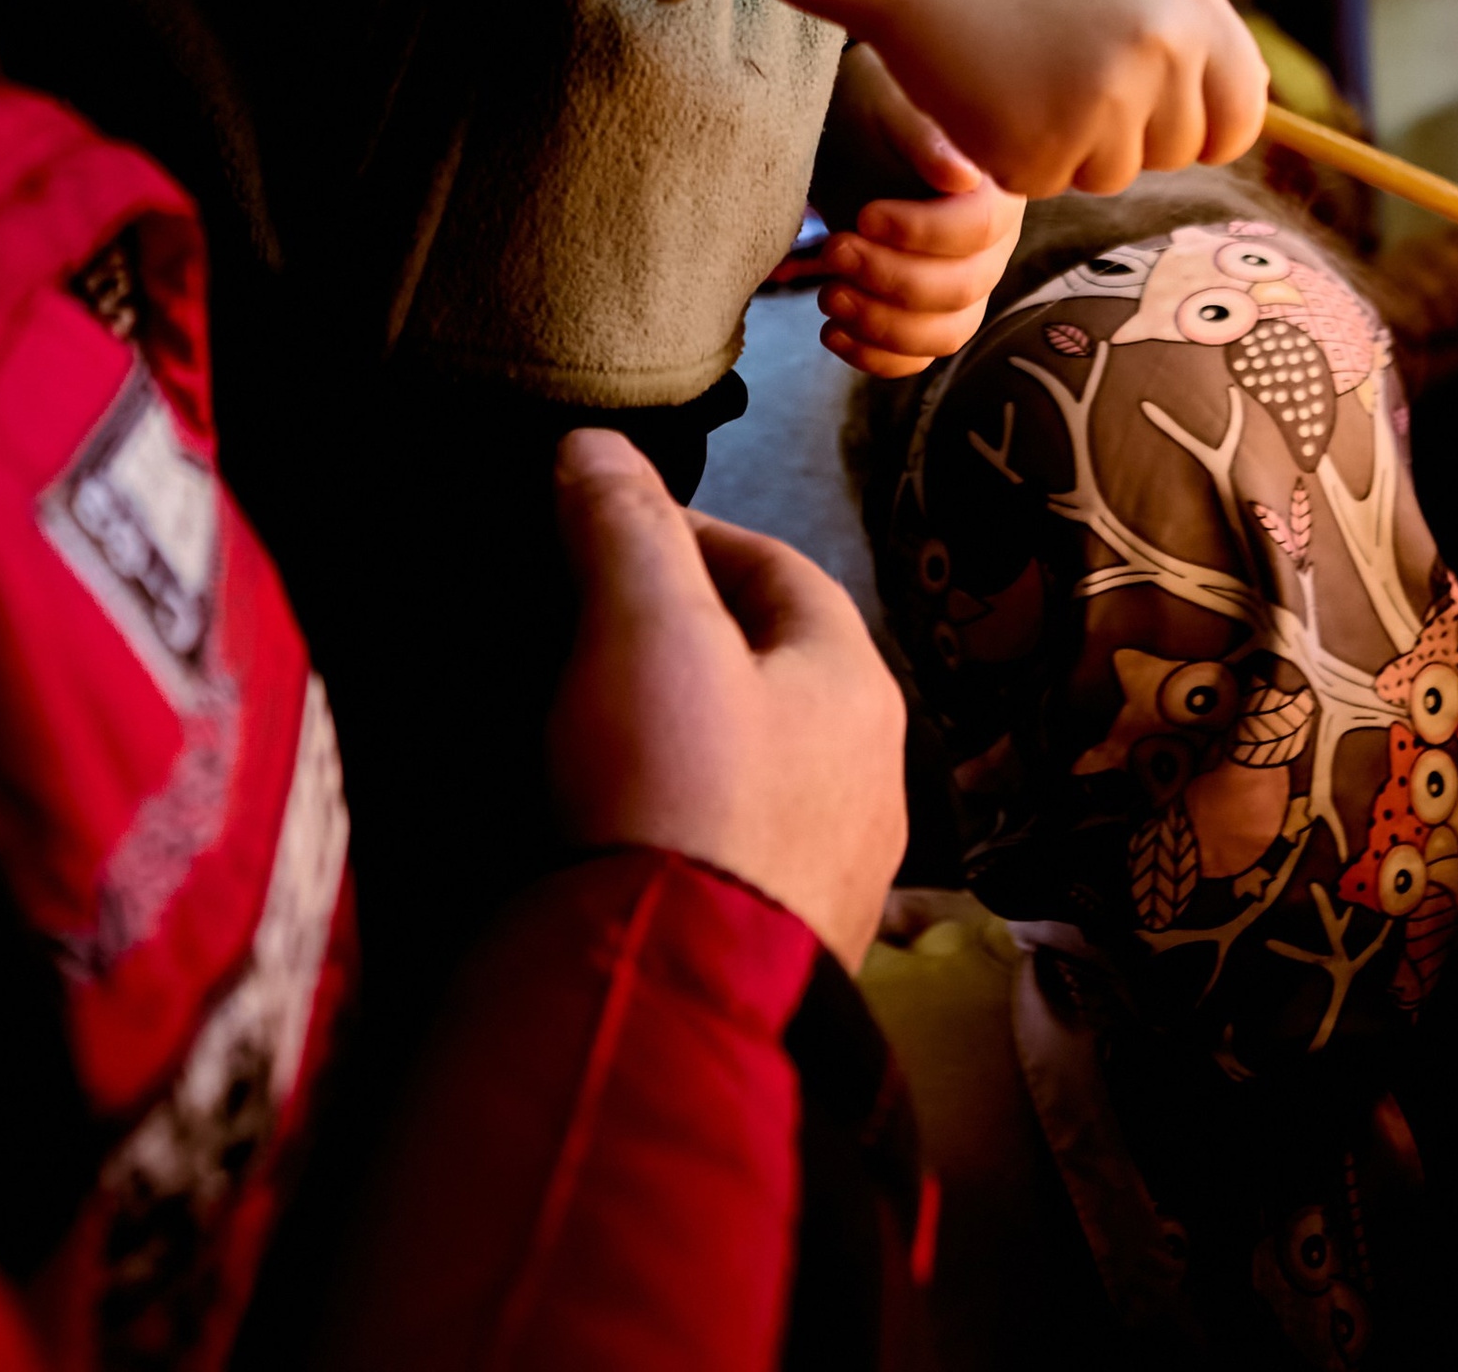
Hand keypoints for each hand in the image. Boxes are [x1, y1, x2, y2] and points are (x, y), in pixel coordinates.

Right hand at [547, 431, 905, 970]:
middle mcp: (870, 780)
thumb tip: (593, 447)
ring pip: (754, 767)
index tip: (606, 533)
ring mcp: (833, 877)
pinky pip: (730, 853)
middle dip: (682, 638)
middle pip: (769, 669)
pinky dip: (676, 822)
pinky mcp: (781, 953)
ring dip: (682, 735)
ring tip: (589, 731)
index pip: (777, 567)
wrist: (673, 1010)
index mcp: (856, 686)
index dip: (688, 533)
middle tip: (587, 628)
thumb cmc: (673, 794)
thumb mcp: (642, 629)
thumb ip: (622, 526)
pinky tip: (614, 832)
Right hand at [709, 0, 1266, 196]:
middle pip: (1179, 151)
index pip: (1242, 112)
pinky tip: (988, 92)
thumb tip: (1250, 113)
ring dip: (1069, 143)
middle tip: (1063, 73)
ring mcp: (1102, 102)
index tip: (1163, 118)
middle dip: (1129, 133)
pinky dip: (1015, 154)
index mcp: (1191, 4)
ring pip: (1112, 174)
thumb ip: (1191, 37)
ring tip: (1022, 70)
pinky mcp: (1039, 148)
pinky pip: (1048, 183)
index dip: (1207, 127)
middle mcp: (1160, 51)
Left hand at [815, 46, 1025, 380]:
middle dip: (891, 279)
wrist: (852, 126)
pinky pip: (918, 358)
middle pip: (963, 289)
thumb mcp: (892, 106)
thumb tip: (962, 174)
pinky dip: (874, 357)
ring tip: (827, 295)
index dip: (922, 233)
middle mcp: (991, 246)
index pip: (980, 229)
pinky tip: (831, 332)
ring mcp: (964, 287)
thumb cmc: (875, 108)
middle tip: (834, 251)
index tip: (864, 215)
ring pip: (945, 334)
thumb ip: (924, 136)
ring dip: (882, 326)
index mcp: (994, 190)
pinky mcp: (930, 317)